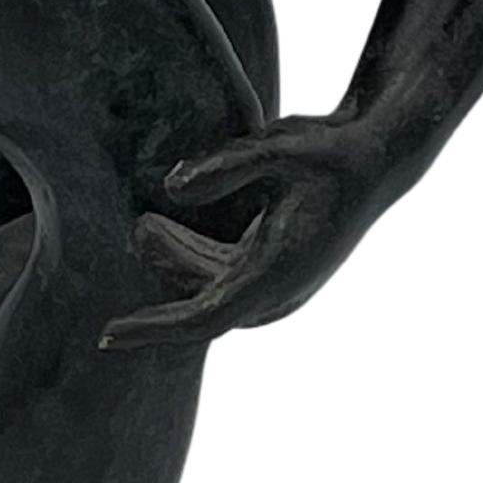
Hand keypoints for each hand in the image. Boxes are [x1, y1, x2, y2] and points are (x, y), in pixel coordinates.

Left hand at [102, 115, 404, 349]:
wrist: (375, 159)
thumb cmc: (330, 153)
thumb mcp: (278, 148)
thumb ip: (226, 166)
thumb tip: (171, 188)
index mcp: (276, 275)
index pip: (201, 320)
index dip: (152, 329)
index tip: (107, 334)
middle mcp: (278, 292)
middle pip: (197, 302)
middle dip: (160, 275)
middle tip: (136, 227)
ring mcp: (278, 284)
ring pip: (207, 290)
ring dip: (174, 262)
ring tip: (144, 224)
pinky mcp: (275, 268)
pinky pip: (221, 276)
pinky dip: (191, 257)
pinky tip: (167, 226)